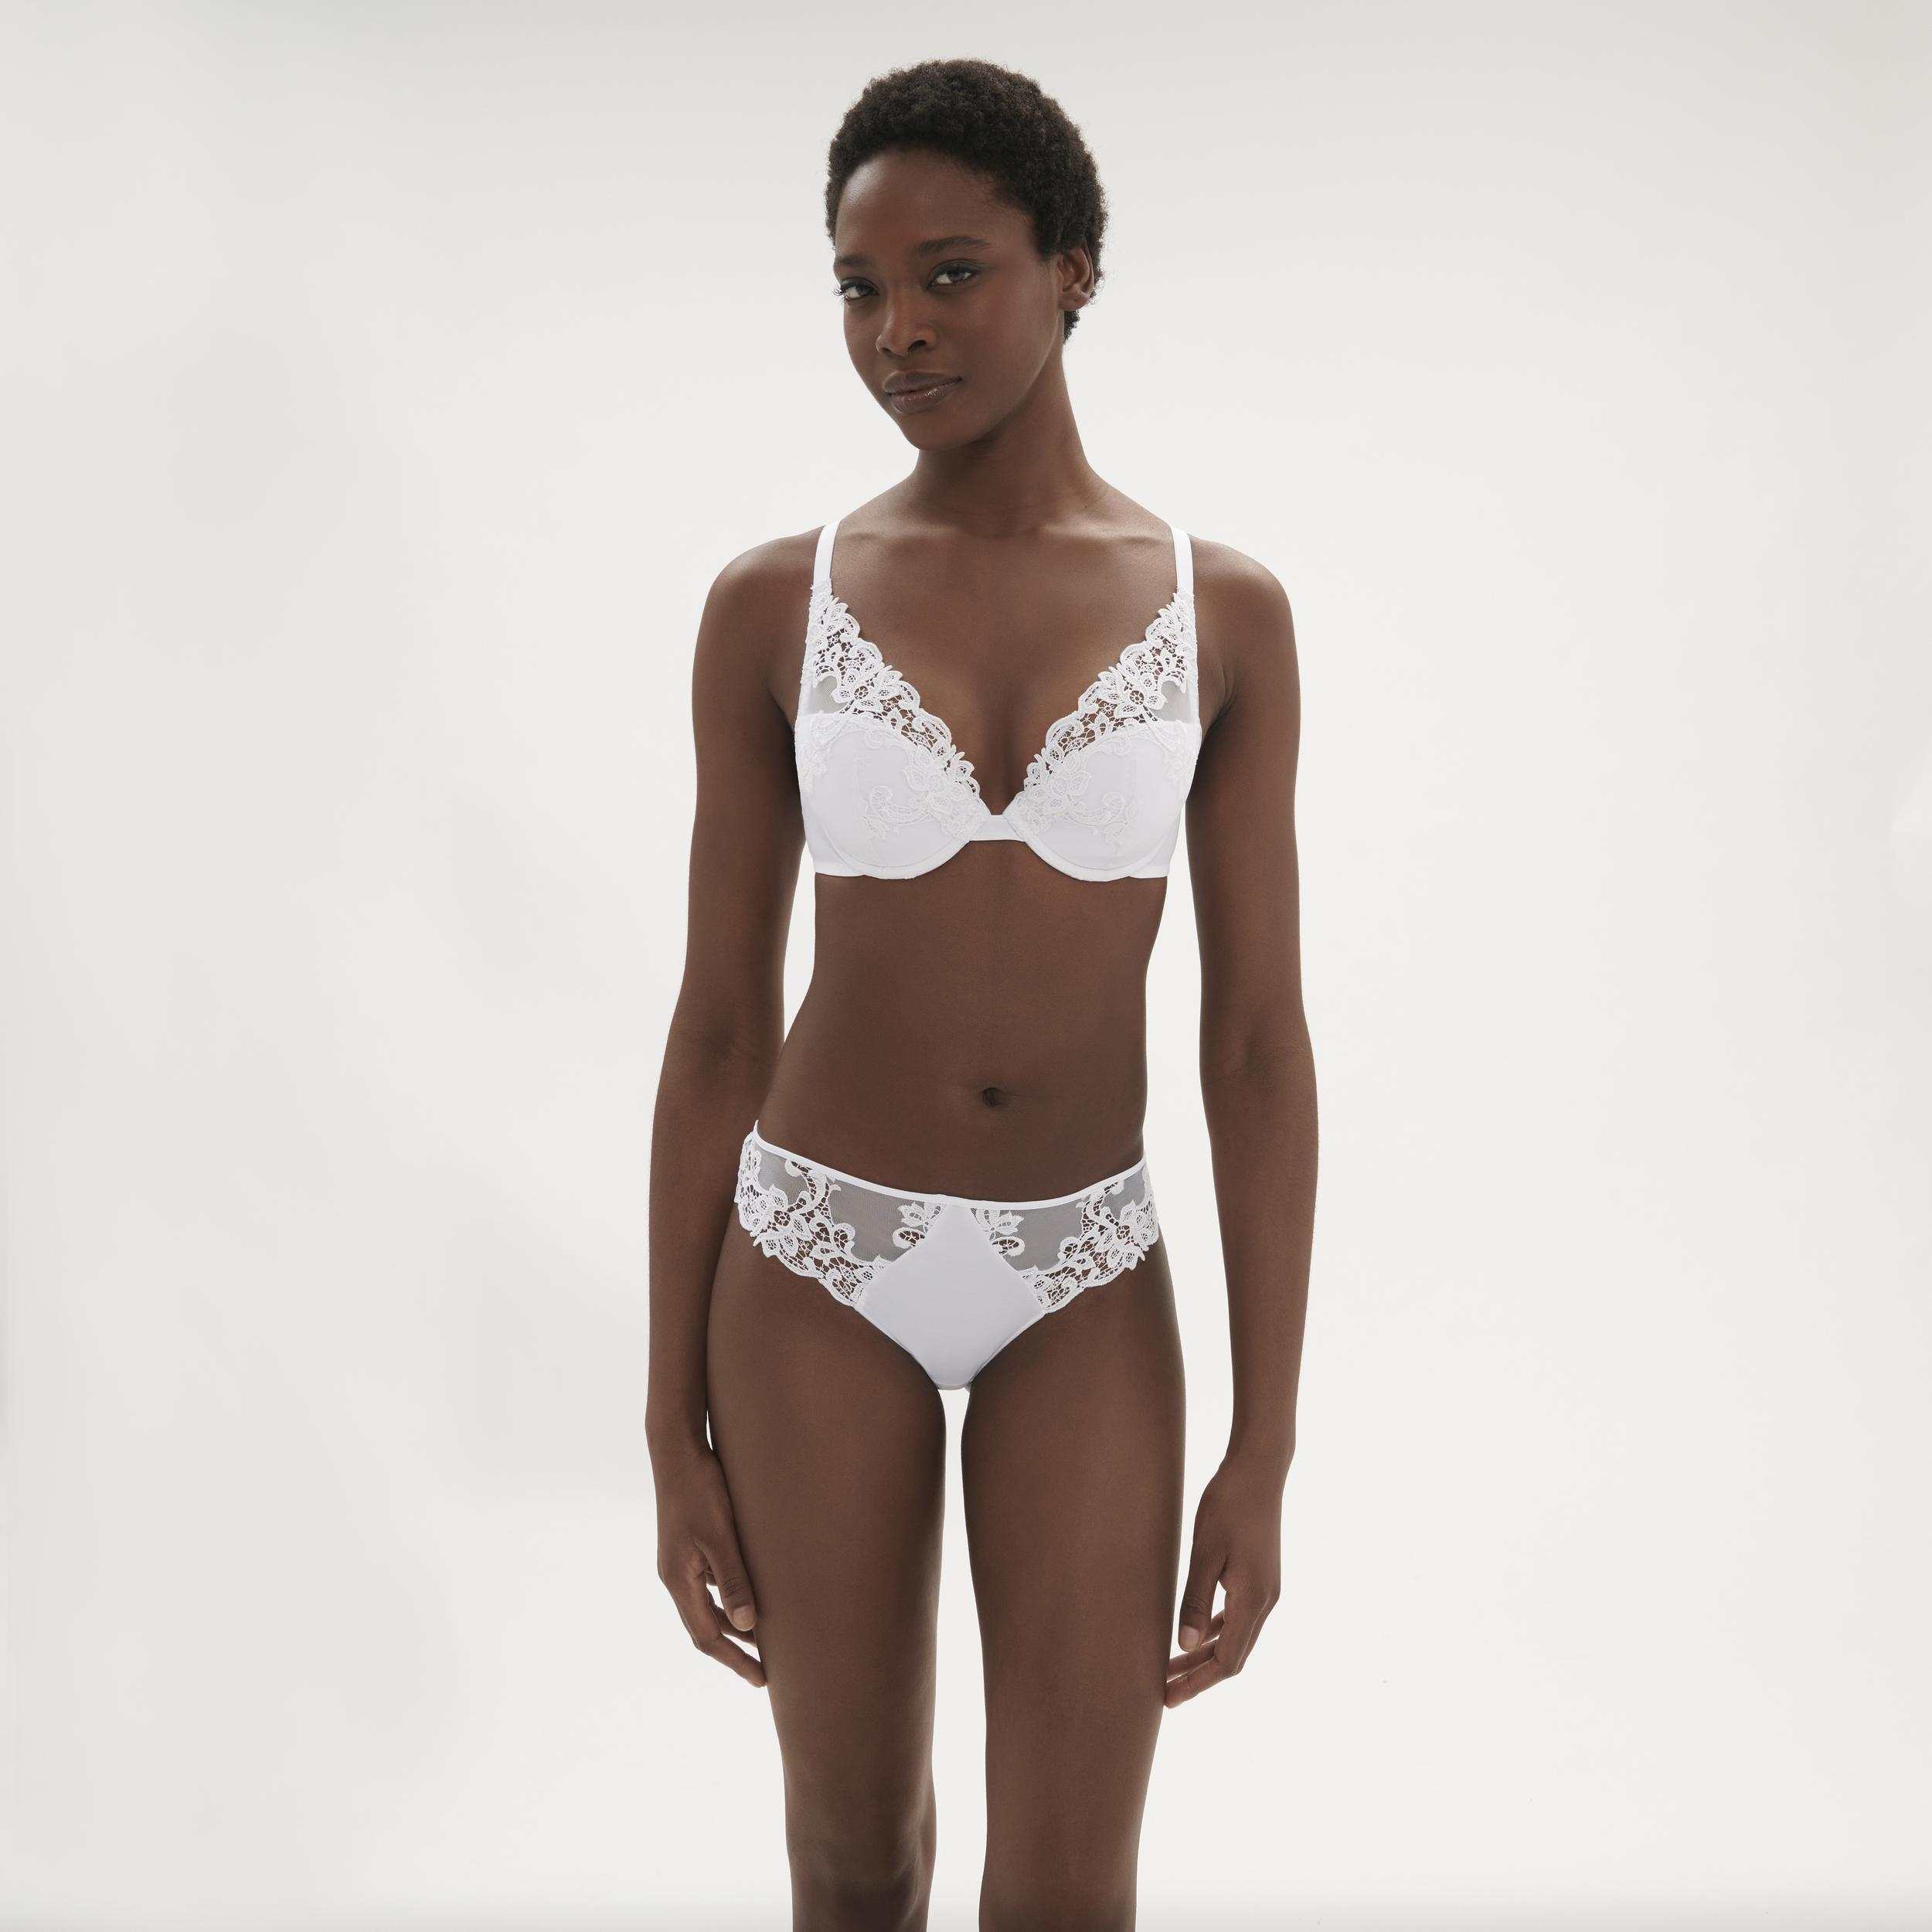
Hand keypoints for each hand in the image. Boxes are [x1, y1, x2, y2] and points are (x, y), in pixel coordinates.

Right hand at [652, 1438, 764, 1689]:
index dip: (733, 1660)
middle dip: (734, 1650)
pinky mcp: (689, 1546)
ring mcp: (681, 1561)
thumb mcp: (720, 1536)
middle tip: (765, 1670)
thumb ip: (733, 1580)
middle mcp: (676, 1577)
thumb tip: (747, 1626)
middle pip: (705, 1626)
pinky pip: (710, 1584)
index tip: (759, 1679)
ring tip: (766, 1638)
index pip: (706, 1636)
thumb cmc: (700, 1490)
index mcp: (678, 1581)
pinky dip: (731, 1597)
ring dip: (734, 1623)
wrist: (678, 1451)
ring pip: (708, 1605)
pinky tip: (753, 1594)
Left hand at [1166, 1453, 1285, 1706]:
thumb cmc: (1229, 1505)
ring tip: (1171, 1666)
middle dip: (1199, 1677)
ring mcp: (1265, 1590)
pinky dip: (1215, 1631)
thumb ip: (1195, 1600)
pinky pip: (1237, 1617)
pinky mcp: (1260, 1577)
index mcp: (1254, 1600)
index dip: (1198, 1683)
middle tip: (1165, 1693)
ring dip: (1205, 1655)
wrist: (1259, 1470)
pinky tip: (1193, 1632)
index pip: (1227, 1661)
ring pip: (1235, 1637)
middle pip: (1232, 1656)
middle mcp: (1265, 1602)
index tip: (1170, 1698)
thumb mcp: (1205, 1552)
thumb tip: (1184, 1645)